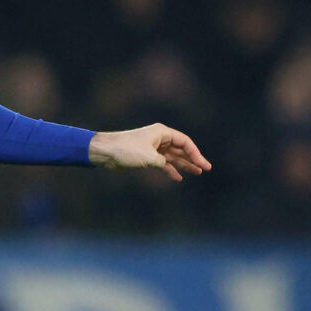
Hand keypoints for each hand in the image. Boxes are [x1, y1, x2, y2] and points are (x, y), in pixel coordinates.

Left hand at [89, 124, 211, 180]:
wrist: (106, 152)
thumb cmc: (126, 150)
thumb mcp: (148, 157)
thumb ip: (163, 162)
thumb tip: (170, 168)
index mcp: (162, 133)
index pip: (185, 142)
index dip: (195, 153)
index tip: (203, 165)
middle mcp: (160, 138)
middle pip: (181, 149)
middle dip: (193, 159)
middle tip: (205, 169)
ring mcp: (153, 147)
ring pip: (173, 156)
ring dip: (184, 165)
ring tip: (196, 173)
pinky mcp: (146, 156)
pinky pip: (163, 163)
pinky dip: (170, 169)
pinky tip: (177, 177)